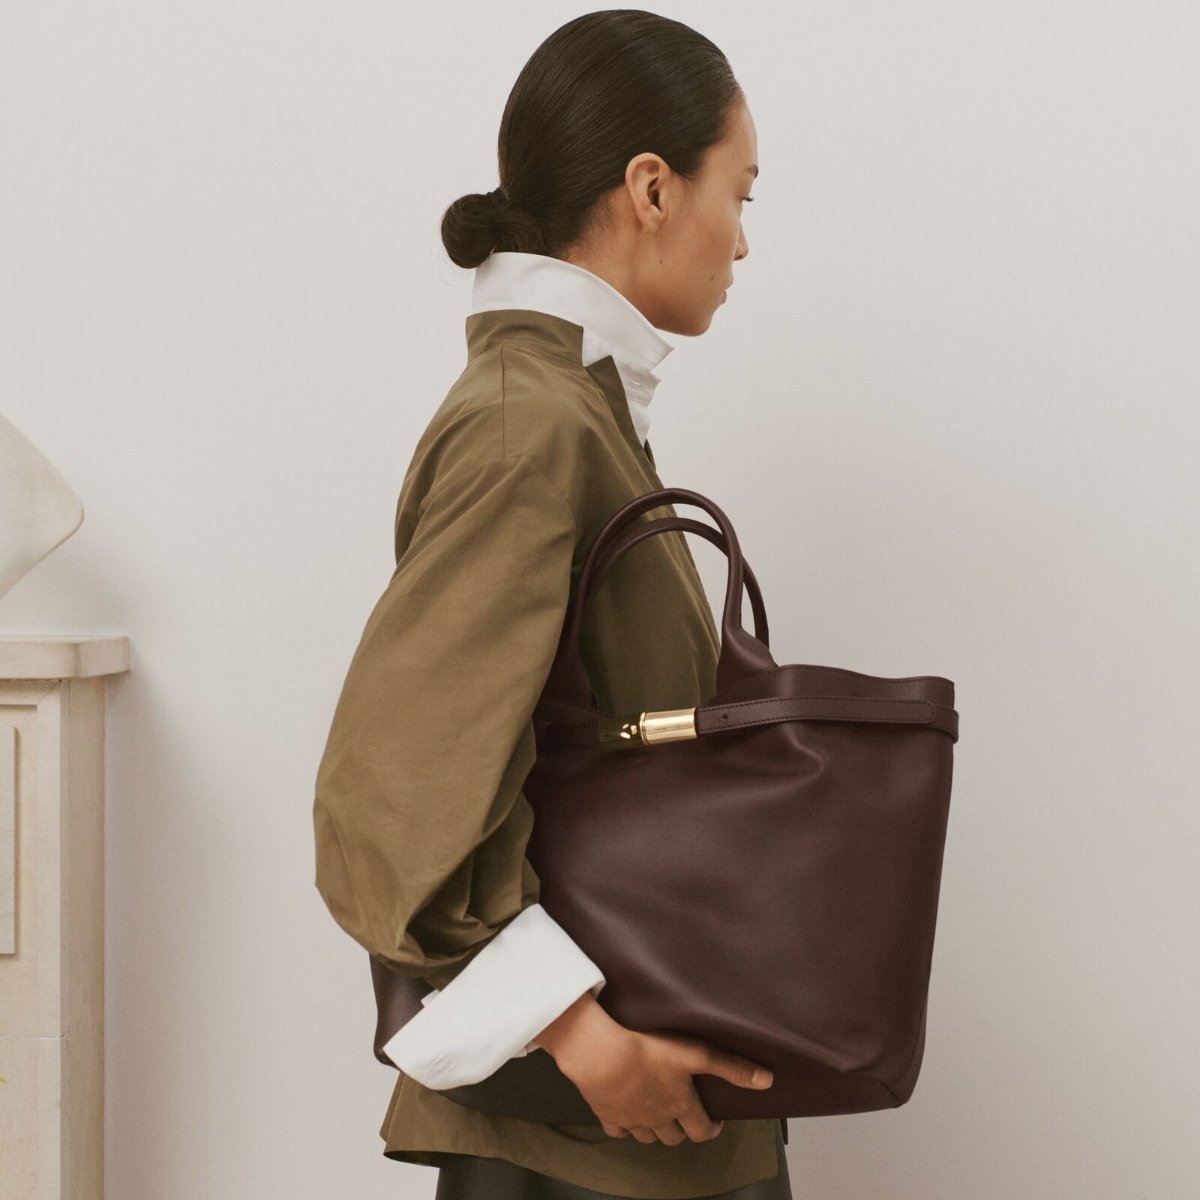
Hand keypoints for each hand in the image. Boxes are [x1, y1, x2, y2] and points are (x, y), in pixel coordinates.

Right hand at [530, 991, 773, 1144]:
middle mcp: (657, 1119)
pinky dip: (623, 1126)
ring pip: (646, 1136)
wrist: (601, 1054)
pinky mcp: (606, 1113)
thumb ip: (731, 1067)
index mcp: (680, 1105)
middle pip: (673, 1136)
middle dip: (682, 1128)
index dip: (711, 1128)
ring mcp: (630, 1119)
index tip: (714, 1121)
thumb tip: (767, 1081)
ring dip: (654, 1129)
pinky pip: (617, 1129)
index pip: (701, 1130)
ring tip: (657, 1114)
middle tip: (684, 1113)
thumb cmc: (648, 1050)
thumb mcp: (696, 1054)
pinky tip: (625, 1114)